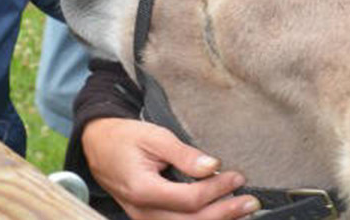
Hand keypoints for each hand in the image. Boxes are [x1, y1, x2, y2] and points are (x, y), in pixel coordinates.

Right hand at [81, 118, 260, 218]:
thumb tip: (212, 166)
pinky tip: (220, 216)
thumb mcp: (154, 137)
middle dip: (226, 213)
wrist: (97, 146)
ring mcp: (144, 219)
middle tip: (252, 202)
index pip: (189, 200)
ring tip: (243, 212)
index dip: (217, 190)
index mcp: (143, 189)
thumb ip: (184, 154)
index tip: (237, 176)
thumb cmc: (125, 138)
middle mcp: (143, 212)